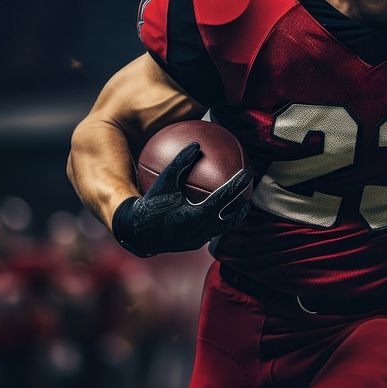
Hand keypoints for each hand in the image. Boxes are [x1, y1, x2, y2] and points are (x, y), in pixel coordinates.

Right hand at [112, 143, 251, 257]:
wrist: (136, 233)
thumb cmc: (149, 204)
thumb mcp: (164, 182)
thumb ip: (180, 163)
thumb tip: (196, 144)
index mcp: (196, 216)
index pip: (224, 199)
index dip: (237, 186)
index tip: (246, 173)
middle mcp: (201, 231)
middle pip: (231, 216)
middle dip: (242, 202)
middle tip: (250, 188)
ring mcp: (199, 239)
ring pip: (224, 227)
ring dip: (234, 214)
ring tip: (242, 202)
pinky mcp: (194, 243)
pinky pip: (213, 230)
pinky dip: (221, 219)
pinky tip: (220, 209)